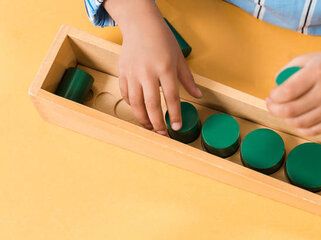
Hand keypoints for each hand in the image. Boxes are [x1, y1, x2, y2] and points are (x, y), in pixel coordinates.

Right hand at [105, 0, 201, 134]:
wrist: (141, 25)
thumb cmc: (162, 40)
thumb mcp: (179, 59)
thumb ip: (187, 80)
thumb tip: (198, 96)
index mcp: (165, 69)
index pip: (171, 98)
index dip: (174, 115)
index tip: (176, 127)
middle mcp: (148, 72)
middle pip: (152, 105)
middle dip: (158, 123)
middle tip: (163, 133)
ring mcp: (133, 73)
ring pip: (136, 104)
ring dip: (143, 119)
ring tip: (150, 127)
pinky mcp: (123, 73)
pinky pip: (126, 95)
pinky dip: (132, 106)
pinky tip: (139, 111)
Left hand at [266, 51, 320, 135]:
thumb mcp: (309, 58)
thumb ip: (288, 70)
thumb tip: (274, 87)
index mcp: (317, 72)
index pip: (287, 92)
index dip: (274, 97)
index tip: (272, 95)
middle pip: (290, 111)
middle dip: (274, 110)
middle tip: (271, 105)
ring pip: (299, 123)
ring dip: (286, 120)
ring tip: (284, 112)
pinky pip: (313, 131)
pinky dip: (300, 128)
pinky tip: (296, 120)